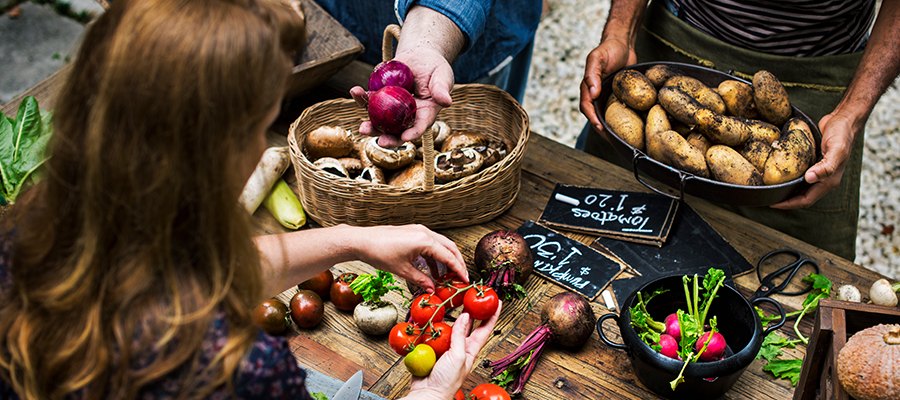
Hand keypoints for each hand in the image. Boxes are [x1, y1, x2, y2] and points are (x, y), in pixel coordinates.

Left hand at [351, 224, 467, 291]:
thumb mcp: (402, 270)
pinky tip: (432, 270)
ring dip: (445, 259)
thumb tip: (432, 289)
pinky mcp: (412, 232)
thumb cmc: (380, 253)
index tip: (466, 279)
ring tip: (446, 276)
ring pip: (440, 245)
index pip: (449, 256)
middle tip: (461, 277)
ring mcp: (418, 230)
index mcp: (425, 241)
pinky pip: (430, 244)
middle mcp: (424, 232)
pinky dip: (434, 256)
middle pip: (449, 247)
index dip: (459, 269)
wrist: (362, 240)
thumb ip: (420, 280)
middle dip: (457, 262)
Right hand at [404, 305, 501, 399]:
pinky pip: (432, 334)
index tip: (497, 302)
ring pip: (449, 327)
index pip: (485, 329)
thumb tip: (465, 315)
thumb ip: (460, 336)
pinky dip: (431, 326)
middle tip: (472, 296)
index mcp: (470, 350)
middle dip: (471, 310)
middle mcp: (459, 348)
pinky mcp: (432, 350)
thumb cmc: (446, 382)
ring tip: (449, 302)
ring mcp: (445, 348)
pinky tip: (428, 319)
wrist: (428, 394)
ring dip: (448, 316)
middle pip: (467, 325)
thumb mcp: (458, 357)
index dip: (492, 316)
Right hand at [579, 38, 636, 140]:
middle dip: (602, 129)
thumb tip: (592, 92)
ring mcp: (607, 96)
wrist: (623, 44)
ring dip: (612, 126)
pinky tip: (633, 125)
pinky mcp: (619, 96)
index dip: (592, 118)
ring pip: (607, 115)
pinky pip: (619, 110)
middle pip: (595, 116)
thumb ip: (592, 73)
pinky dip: (624, 118)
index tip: (600, 127)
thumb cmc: (609, 48)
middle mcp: (596, 94)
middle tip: (612, 139)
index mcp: (588, 87)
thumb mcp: (598, 58)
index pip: (586, 107)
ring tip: (621, 138)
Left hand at [770, 112, 857, 208]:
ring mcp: (818, 171)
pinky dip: (789, 178)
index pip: (806, 200)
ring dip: (786, 190)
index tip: (773, 204)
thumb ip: (826, 166)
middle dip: (785, 200)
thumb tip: (809, 179)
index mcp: (829, 181)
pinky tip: (779, 175)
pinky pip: (799, 175)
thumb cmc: (843, 134)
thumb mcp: (836, 149)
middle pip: (801, 196)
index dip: (789, 204)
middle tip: (767, 197)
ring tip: (770, 189)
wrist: (845, 120)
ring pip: (800, 187)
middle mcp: (823, 179)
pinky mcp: (813, 163)